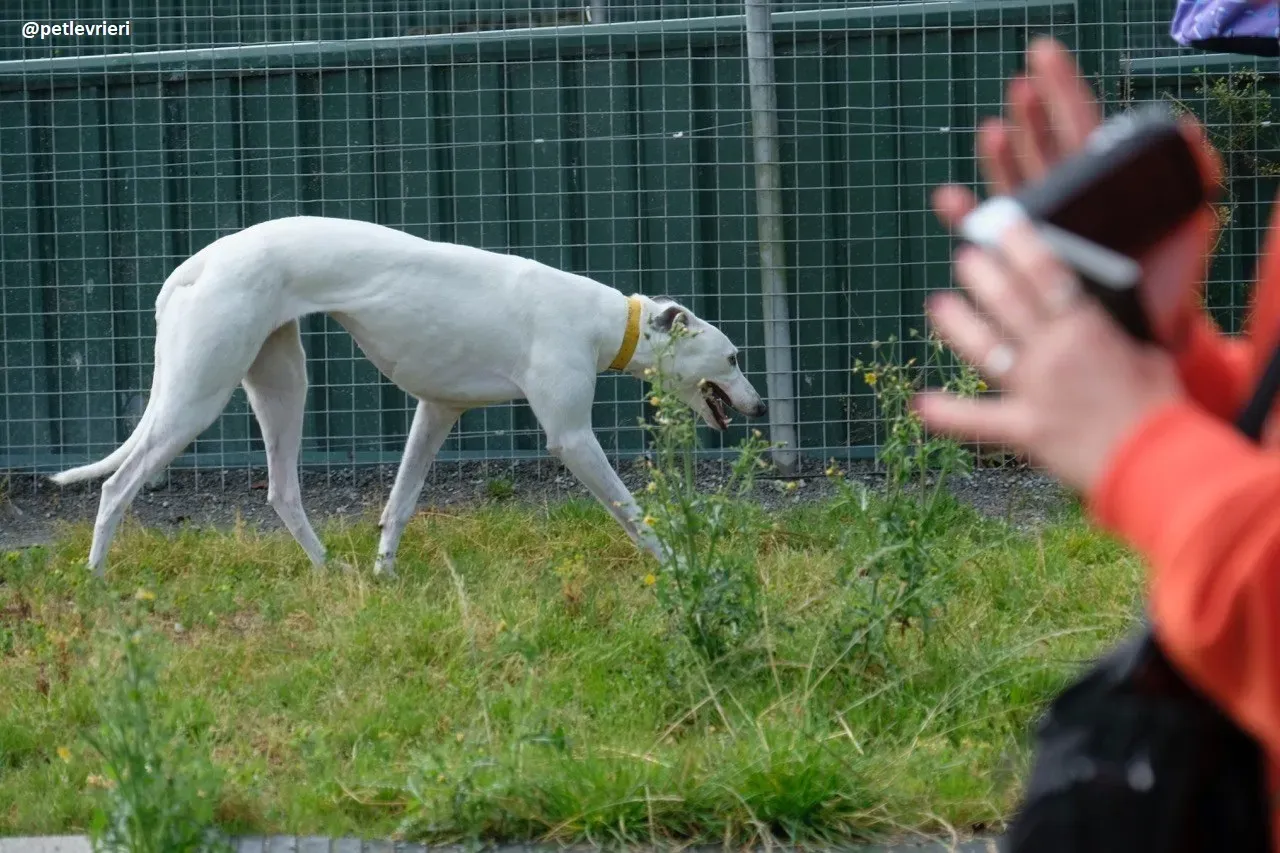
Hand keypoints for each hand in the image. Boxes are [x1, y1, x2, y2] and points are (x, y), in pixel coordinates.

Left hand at [916, 222, 1182, 493]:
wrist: (1158, 460)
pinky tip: (919, 405)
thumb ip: (1114, 326)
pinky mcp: (1026, 430)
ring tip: (938, 304)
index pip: (1048, 274)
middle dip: (983, 275)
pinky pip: (979, 421)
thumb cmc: (1156, 404)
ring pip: (986, 348)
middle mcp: (1054, 353)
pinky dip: (948, 414)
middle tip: (965, 256)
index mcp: (1087, 328)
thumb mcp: (1143, 351)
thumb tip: (1093, 304)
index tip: (998, 221)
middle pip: (1010, 303)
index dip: (1019, 244)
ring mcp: (1036, 391)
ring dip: (958, 324)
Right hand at [932, 37, 1221, 346]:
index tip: (1043, 55)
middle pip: (1042, 144)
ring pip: (1014, 179)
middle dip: (1032, 114)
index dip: (1061, 88)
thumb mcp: (1187, 219)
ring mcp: (1040, 223)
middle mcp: (1065, 195)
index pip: (1079, 124)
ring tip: (995, 132)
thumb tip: (1185, 131)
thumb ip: (1189, 173)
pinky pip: (986, 232)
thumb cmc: (1165, 278)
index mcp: (1099, 179)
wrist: (1144, 331)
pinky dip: (965, 216)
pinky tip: (951, 200)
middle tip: (1021, 88)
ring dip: (1002, 156)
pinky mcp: (1020, 255)